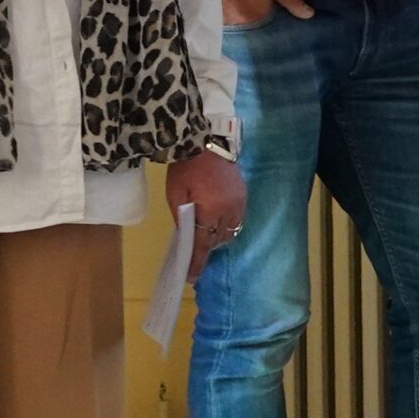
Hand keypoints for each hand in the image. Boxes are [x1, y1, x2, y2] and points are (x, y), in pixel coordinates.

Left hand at [166, 151, 246, 281]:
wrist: (206, 140)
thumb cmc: (186, 168)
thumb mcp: (175, 194)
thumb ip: (182, 217)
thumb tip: (187, 235)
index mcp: (211, 210)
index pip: (204, 244)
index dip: (197, 262)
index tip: (191, 277)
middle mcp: (230, 209)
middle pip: (220, 239)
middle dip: (207, 247)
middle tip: (194, 250)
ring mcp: (240, 201)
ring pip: (231, 231)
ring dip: (218, 236)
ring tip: (205, 233)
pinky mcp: (243, 193)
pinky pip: (237, 218)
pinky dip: (227, 224)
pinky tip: (216, 219)